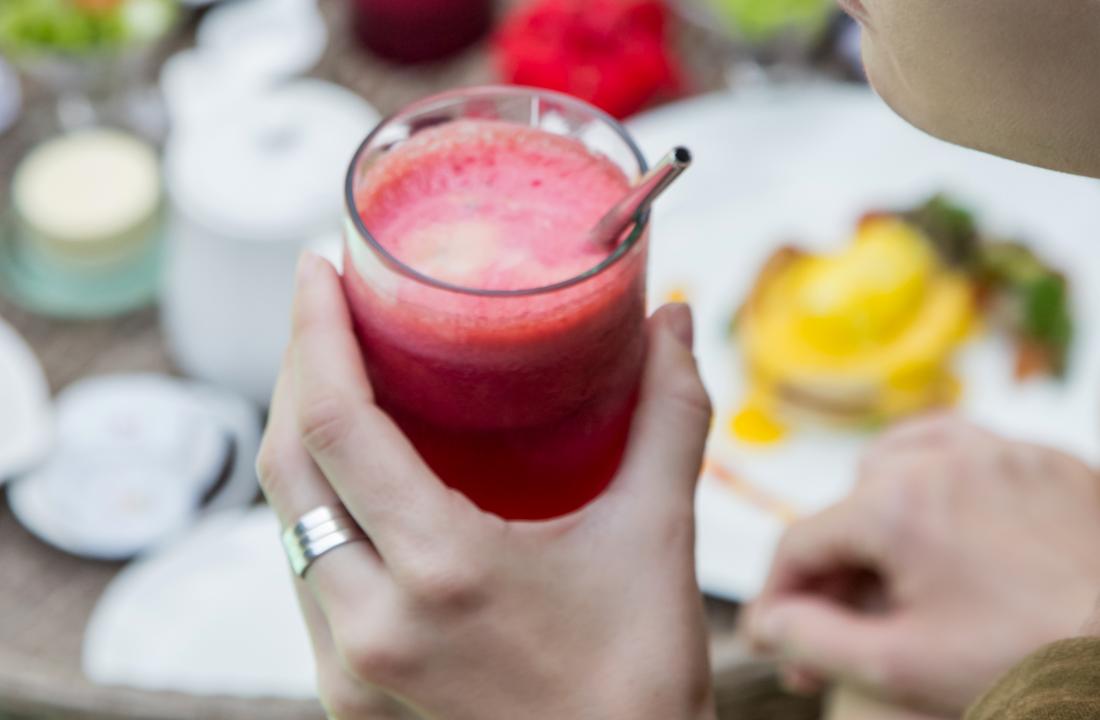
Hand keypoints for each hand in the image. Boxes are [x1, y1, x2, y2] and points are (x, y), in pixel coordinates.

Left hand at [257, 254, 716, 719]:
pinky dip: (315, 507)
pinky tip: (352, 476)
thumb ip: (670, 417)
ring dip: (300, 438)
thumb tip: (675, 321)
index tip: (317, 267)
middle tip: (328, 306)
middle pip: (289, 464)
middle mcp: (372, 621)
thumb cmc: (642, 681)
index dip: (314, 332)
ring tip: (335, 374)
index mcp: (442, 571)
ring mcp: (348, 664)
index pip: (337, 424)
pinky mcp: (347, 690)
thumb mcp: (657, 537)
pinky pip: (304, 574)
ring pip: (286, 523)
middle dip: (297, 369)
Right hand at [744, 415, 1099, 716]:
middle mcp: (940, 458)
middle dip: (838, 570)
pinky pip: (965, 452)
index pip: (800, 542)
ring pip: (898, 464)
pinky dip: (939, 483)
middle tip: (845, 628)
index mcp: (894, 504)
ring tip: (886, 571)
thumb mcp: (900, 666)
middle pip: (847, 508)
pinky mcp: (1045, 461)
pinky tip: (943, 526)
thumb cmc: (1030, 661)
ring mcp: (998, 452)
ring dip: (877, 513)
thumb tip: (767, 622)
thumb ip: (812, 639)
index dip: (780, 595)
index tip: (777, 635)